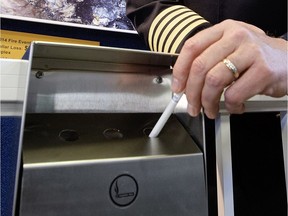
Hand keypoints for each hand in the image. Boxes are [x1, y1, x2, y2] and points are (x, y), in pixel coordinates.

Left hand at [172, 19, 287, 118]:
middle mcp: (235, 37)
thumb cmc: (255, 59)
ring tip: (211, 110)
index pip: (191, 47)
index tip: (178, 88)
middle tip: (193, 107)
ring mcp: (250, 52)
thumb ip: (208, 60)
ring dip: (208, 102)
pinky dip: (230, 106)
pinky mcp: (263, 70)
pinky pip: (234, 94)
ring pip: (213, 81)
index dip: (180, 71)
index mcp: (223, 30)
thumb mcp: (231, 50)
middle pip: (200, 67)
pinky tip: (235, 106)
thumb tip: (184, 83)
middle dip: (192, 93)